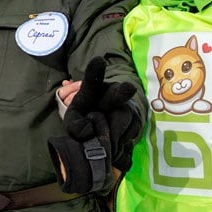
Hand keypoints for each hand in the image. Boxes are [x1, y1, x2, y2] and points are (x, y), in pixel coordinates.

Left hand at [47, 57, 142, 192]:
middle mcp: (114, 96)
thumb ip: (75, 124)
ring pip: (121, 127)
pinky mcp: (137, 126)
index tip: (98, 61)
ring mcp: (128, 110)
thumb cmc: (87, 115)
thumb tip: (90, 132)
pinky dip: (117, 150)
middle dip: (122, 91)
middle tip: (128, 88)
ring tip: (101, 142)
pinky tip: (112, 149)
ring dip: (110, 140)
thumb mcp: (74, 119)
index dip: (95, 71)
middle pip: (119, 95)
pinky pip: (128, 141)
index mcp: (95, 90)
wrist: (107, 121)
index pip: (93, 80)